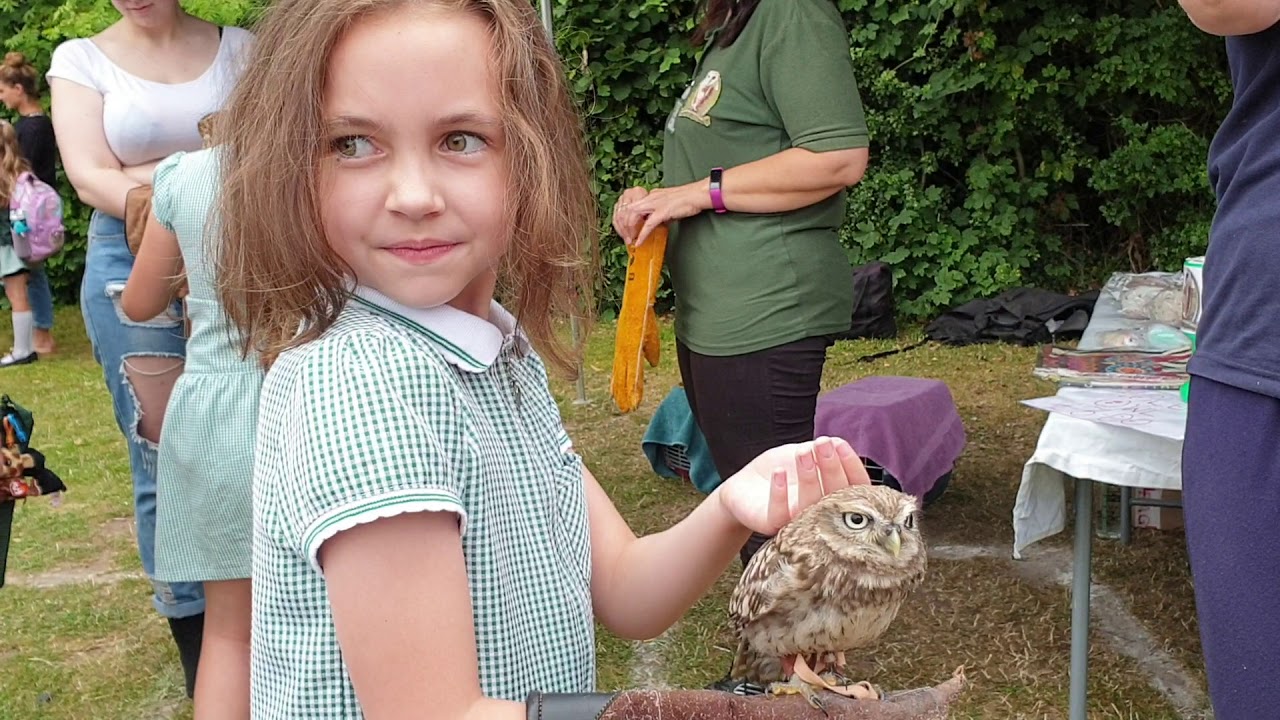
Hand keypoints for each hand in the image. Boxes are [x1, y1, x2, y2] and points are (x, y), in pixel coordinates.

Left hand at [615, 181, 712, 246]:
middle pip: (628, 210)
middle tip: (625, 237)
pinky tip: (639, 242)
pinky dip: (642, 235)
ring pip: (633, 215)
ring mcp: (656, 204)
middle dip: (623, 225)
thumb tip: (656, 223)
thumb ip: (660, 212)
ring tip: (630, 240)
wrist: (698, 194)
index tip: (626, 229)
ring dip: (629, 230)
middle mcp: (650, 197)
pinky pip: (648, 225)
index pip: (631, 205)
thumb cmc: (688, 199)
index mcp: (651, 195)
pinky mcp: (663, 211)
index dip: (626, 219)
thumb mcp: (668, 204)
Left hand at [718, 436, 871, 535]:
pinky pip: (779, 516)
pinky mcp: (772, 526)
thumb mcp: (807, 453)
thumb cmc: (783, 470)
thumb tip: (839, 444)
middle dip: (831, 469)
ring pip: (810, 507)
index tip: (840, 445)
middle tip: (823, 445)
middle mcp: (822, 515)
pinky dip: (779, 494)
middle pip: (836, 498)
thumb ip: (825, 451)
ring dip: (808, 478)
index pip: (855, 488)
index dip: (851, 467)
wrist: (746, 485)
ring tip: (803, 453)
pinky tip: (779, 472)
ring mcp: (798, 523)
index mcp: (835, 497)